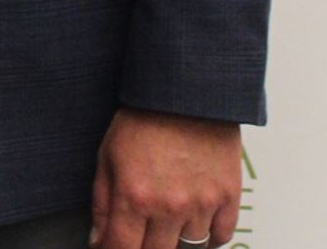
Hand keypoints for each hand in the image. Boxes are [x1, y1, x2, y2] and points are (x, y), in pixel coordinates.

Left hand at [89, 108, 239, 248]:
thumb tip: (98, 239)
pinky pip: (221, 237)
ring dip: (175, 240)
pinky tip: (196, 224)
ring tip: (167, 223)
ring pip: (189, 248)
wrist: (186, 92)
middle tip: (140, 234)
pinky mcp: (228, 196)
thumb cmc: (143, 118)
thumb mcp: (107, 156)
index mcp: (134, 197)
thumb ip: (101, 202)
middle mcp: (169, 207)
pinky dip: (209, 237)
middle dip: (142, 248)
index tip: (111, 248)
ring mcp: (202, 204)